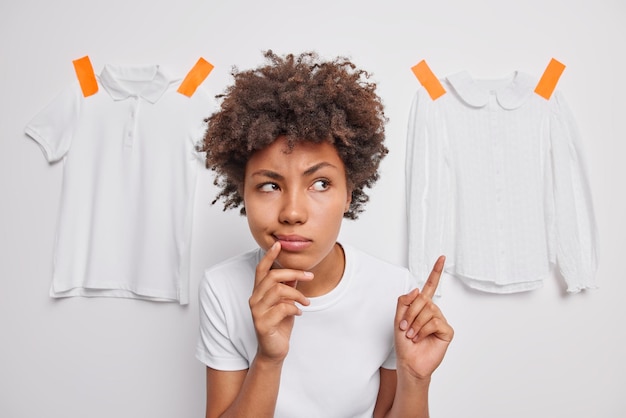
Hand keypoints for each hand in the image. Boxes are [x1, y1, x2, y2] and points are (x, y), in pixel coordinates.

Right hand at [249, 241, 313, 362]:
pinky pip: (281, 308)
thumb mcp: (285, 302)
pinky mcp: (262, 324)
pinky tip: (299, 313)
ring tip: (305, 301)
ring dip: (296, 294)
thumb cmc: (279, 324)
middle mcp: (254, 299)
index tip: (278, 244)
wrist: (274, 350)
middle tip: (309, 276)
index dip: (269, 256)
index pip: (261, 269)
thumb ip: (288, 287)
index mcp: (259, 292)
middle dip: (293, 274)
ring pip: (278, 291)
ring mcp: (257, 312)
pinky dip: (294, 308)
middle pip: (272, 277)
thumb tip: (297, 273)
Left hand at [394, 256, 453, 379]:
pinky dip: (423, 330)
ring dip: (415, 323)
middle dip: (410, 313)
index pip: (430, 286)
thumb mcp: (398, 318)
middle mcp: (433, 310)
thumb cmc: (404, 343)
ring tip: (412, 335)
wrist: (409, 362)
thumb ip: (404, 301)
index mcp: (422, 306)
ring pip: (428, 310)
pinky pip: (435, 322)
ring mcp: (440, 320)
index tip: (442, 258)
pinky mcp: (446, 331)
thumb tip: (417, 290)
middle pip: (423, 299)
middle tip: (404, 327)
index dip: (436, 272)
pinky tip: (420, 338)